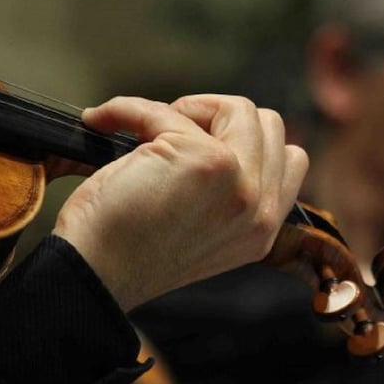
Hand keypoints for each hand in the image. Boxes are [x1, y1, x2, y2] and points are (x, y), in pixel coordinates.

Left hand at [53, 94, 307, 310]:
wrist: (92, 276)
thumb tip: (217, 133)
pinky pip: (169, 110)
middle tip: (173, 137)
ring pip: (238, 108)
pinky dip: (129, 109)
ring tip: (150, 130)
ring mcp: (240, 183)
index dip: (246, 140)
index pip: (290, 159)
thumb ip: (230, 193)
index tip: (202, 146)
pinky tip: (104, 123)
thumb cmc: (128, 253)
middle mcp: (262, 209)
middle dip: (221, 118)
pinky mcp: (206, 160)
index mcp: (263, 229)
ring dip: (189, 108)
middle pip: (269, 125)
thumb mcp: (203, 230)